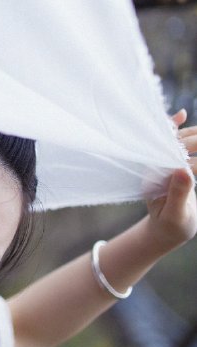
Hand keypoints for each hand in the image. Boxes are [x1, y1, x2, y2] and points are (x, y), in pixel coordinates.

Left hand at [144, 110, 196, 251]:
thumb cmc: (170, 227)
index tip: (195, 147)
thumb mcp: (175, 214)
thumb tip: (183, 170)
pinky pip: (178, 145)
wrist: (166, 231)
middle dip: (193, 139)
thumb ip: (178, 192)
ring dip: (193, 134)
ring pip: (178, 142)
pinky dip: (184, 132)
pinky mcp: (174, 164)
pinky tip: (182, 115)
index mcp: (154, 177)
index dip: (183, 145)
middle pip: (174, 145)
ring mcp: (165, 164)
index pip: (168, 155)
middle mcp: (157, 166)